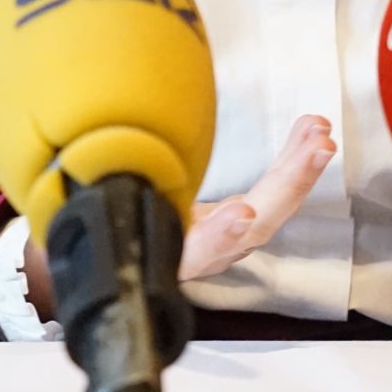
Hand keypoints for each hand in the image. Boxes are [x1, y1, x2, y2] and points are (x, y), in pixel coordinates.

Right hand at [21, 115, 337, 315]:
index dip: (218, 236)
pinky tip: (308, 134)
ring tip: (319, 133)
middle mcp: (200, 253)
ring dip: (297, 171)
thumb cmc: (96, 230)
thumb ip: (102, 202)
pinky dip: (289, 164)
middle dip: (286, 186)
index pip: (194, 252)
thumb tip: (73, 170)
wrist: (103, 256)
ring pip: (269, 212)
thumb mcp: (95, 213)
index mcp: (163, 258)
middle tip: (315, 148)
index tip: (240, 213)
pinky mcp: (234, 220)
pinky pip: (270, 197)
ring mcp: (223, 239)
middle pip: (253, 228)